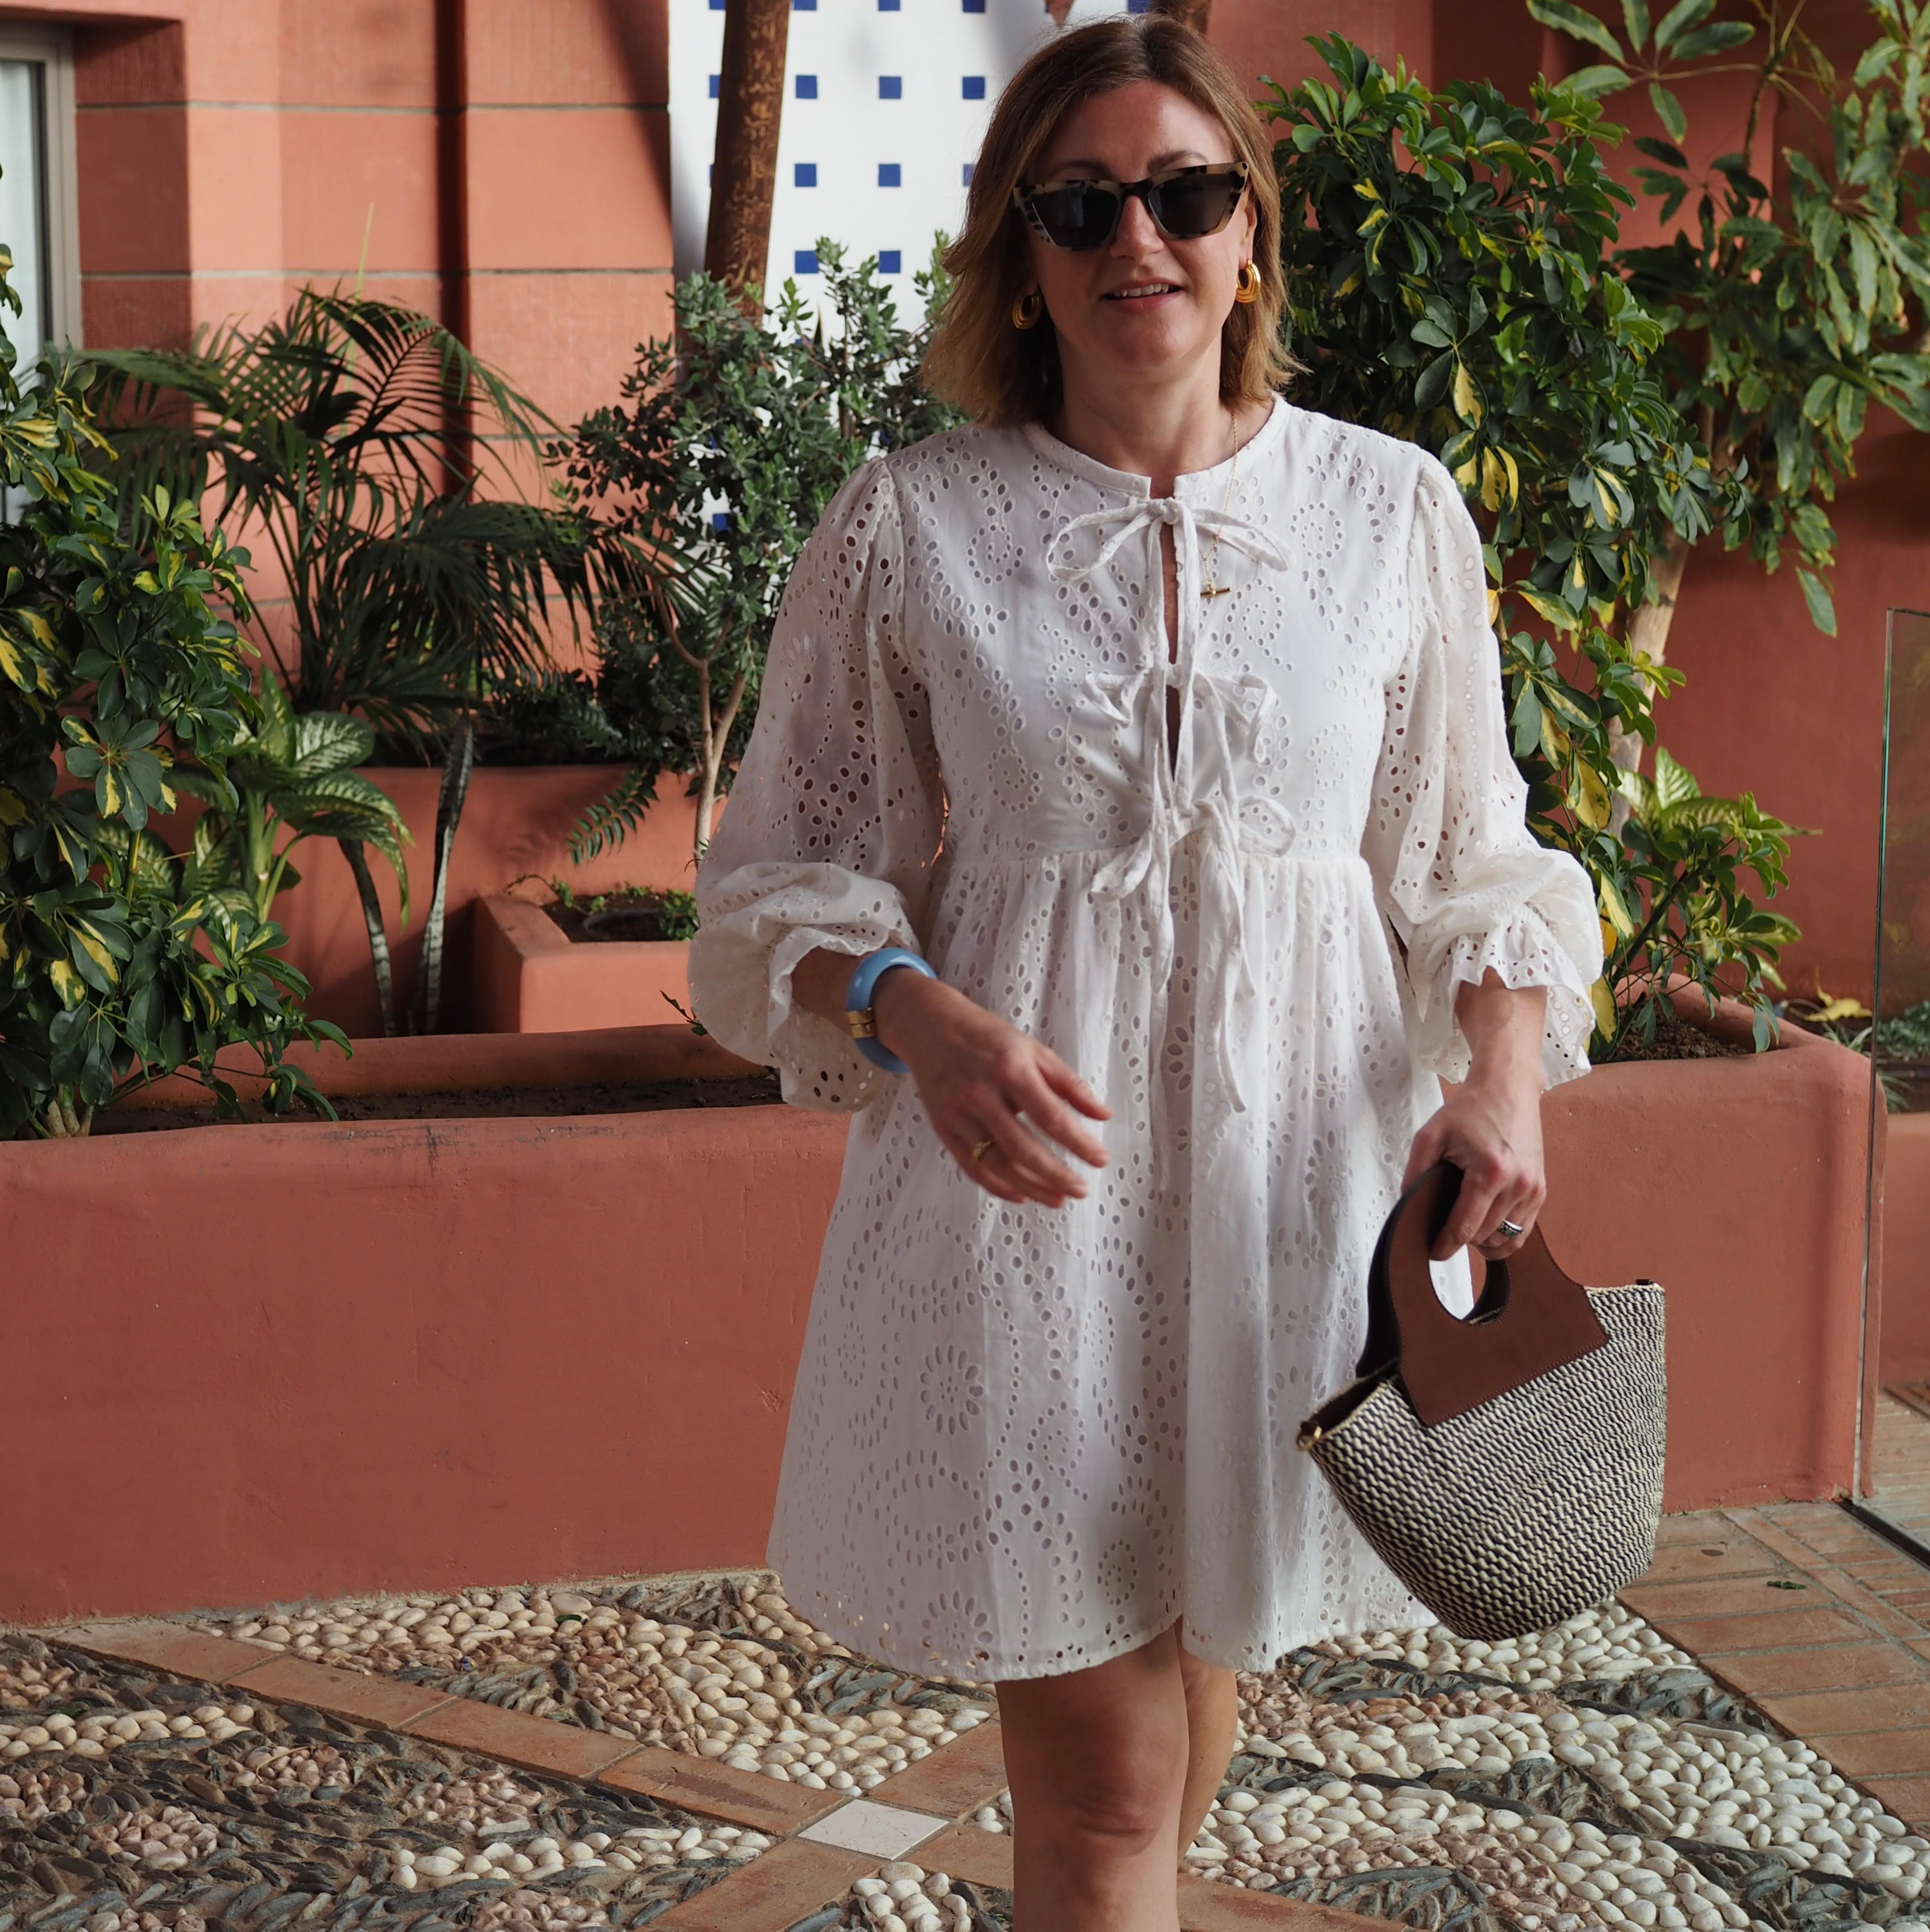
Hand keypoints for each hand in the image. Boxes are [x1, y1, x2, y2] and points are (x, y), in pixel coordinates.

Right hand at [872, 967, 1109, 1207]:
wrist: (931, 1028)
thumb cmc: (987, 1038)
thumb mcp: (1034, 1050)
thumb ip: (1069, 1084)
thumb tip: (1103, 1115)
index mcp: (1009, 1070)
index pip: (1050, 1117)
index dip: (1078, 1143)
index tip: (1100, 1159)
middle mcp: (981, 1095)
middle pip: (1023, 1148)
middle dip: (1056, 1175)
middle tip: (1080, 1190)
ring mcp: (959, 1115)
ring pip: (997, 1164)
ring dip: (1031, 1187)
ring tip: (1057, 1199)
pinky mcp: (944, 1130)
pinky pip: (972, 1167)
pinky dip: (998, 1186)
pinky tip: (1021, 1195)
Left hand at [1402, 1075, 1544, 1260]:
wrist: (1508, 1088)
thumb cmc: (1471, 1109)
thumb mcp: (1431, 1135)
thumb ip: (1415, 1172)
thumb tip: (1408, 1206)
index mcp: (1490, 1172)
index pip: (1465, 1228)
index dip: (1444, 1245)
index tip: (1432, 1251)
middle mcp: (1518, 1185)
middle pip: (1484, 1236)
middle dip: (1461, 1239)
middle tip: (1442, 1230)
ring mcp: (1533, 1189)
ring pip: (1507, 1240)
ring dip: (1483, 1241)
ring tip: (1464, 1227)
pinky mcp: (1541, 1190)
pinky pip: (1524, 1231)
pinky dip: (1504, 1236)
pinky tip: (1486, 1229)